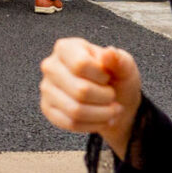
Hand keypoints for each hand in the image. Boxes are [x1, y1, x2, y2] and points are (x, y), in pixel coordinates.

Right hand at [39, 37, 142, 155]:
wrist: (114, 101)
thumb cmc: (117, 79)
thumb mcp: (125, 66)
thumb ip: (119, 59)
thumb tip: (108, 53)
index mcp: (66, 48)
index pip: (80, 65)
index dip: (101, 76)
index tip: (107, 77)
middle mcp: (51, 66)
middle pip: (80, 90)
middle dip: (105, 98)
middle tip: (112, 96)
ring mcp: (47, 88)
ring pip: (75, 110)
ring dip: (102, 114)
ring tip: (110, 109)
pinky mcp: (47, 108)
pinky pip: (70, 123)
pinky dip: (92, 125)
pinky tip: (100, 119)